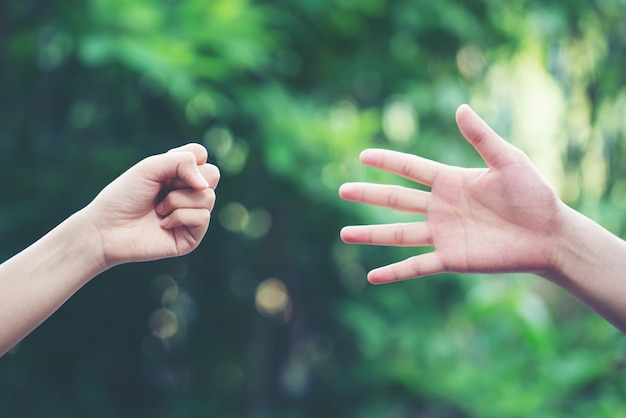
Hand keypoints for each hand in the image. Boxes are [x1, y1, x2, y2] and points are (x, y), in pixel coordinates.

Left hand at [84, 143, 219, 267]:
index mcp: (180, 174)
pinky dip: (179, 217)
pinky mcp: (193, 236)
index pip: (201, 155)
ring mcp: (193, 214)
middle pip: (212, 174)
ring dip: (177, 200)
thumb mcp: (150, 167)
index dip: (183, 159)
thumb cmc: (125, 196)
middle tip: (162, 190)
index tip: (160, 172)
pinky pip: (203, 217)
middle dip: (183, 180)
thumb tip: (205, 186)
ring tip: (158, 209)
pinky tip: (162, 224)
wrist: (107, 228)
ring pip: (208, 196)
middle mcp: (190, 192)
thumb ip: (183, 162)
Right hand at [339, 105, 565, 283]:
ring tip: (344, 234)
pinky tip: (372, 277)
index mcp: (450, 181)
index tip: (362, 156)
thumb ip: (482, 138)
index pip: (410, 168)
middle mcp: (440, 207)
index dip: (387, 161)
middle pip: (395, 200)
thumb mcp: (509, 160)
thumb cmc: (534, 194)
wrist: (550, 234)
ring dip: (371, 235)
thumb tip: (459, 108)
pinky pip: (417, 265)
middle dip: (368, 194)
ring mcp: (443, 234)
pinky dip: (395, 272)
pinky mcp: (451, 258)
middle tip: (342, 190)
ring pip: (398, 234)